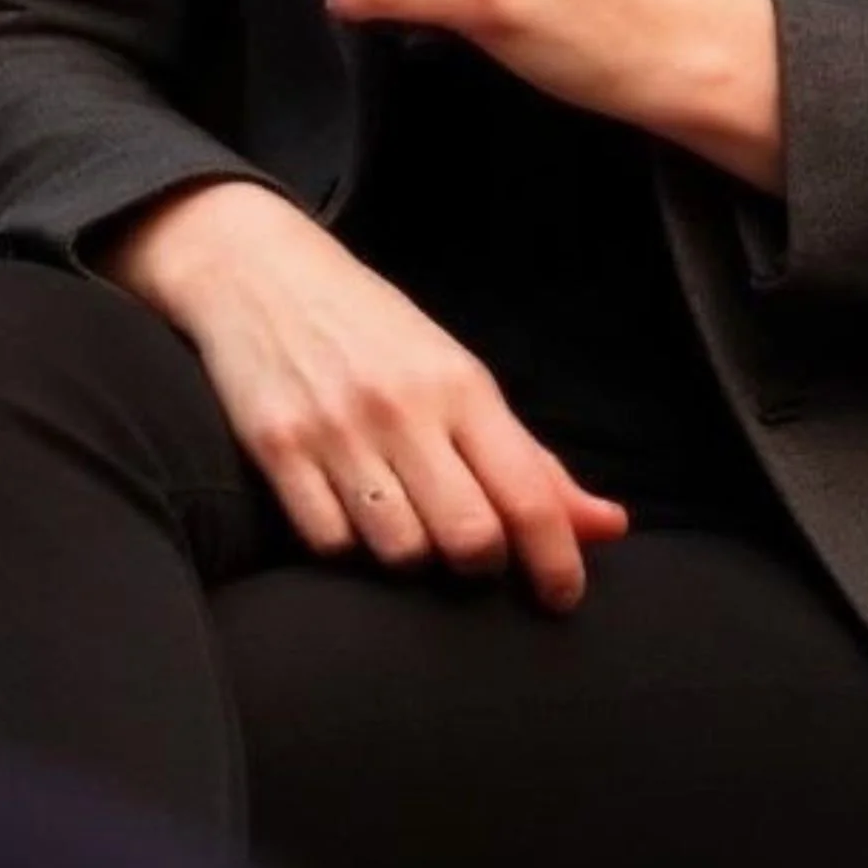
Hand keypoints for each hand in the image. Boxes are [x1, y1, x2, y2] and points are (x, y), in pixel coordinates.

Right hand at [100, 180, 627, 609]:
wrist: (258, 271)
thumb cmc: (371, 330)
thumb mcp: (455, 374)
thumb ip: (528, 458)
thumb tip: (608, 527)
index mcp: (460, 385)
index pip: (528, 493)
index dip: (557, 560)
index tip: (563, 596)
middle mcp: (402, 408)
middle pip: (469, 536)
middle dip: (479, 562)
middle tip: (468, 548)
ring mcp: (337, 430)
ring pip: (400, 551)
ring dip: (410, 555)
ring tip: (403, 518)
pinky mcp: (276, 450)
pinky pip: (329, 543)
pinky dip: (346, 543)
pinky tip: (346, 507)